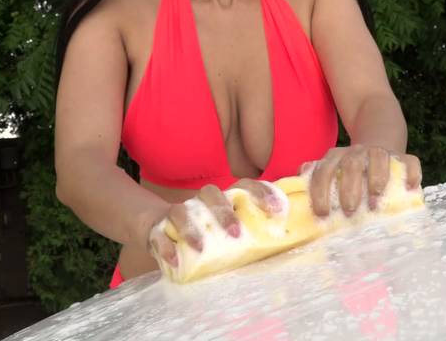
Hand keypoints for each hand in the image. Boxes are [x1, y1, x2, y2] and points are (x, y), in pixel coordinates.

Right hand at [146, 179, 282, 268]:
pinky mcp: (156, 229)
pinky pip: (158, 235)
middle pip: (212, 194)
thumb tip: (289, 235)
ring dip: (191, 228)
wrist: (157, 227)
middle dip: (225, 212)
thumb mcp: (228, 227)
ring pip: (182, 211)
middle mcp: (201, 201)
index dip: (261, 193)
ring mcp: (177, 213)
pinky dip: (165, 247)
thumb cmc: (205, 229)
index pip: (244, 186)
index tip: (277, 209)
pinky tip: (174, 260)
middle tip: (237, 233)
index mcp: (224, 198)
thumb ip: (252, 229)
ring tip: (200, 247)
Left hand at [300, 145, 421, 217]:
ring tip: (375, 201)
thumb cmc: (350, 168)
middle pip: (350, 165)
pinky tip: (411, 187)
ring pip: (378, 159)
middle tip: (348, 210)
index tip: (322, 213)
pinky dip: (411, 172)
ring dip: (376, 179)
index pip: (324, 171)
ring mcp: (380, 152)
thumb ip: (314, 180)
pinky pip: (409, 160)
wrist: (378, 138)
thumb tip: (293, 191)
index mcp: (336, 158)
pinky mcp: (402, 155)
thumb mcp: (330, 170)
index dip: (321, 191)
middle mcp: (356, 153)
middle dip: (348, 188)